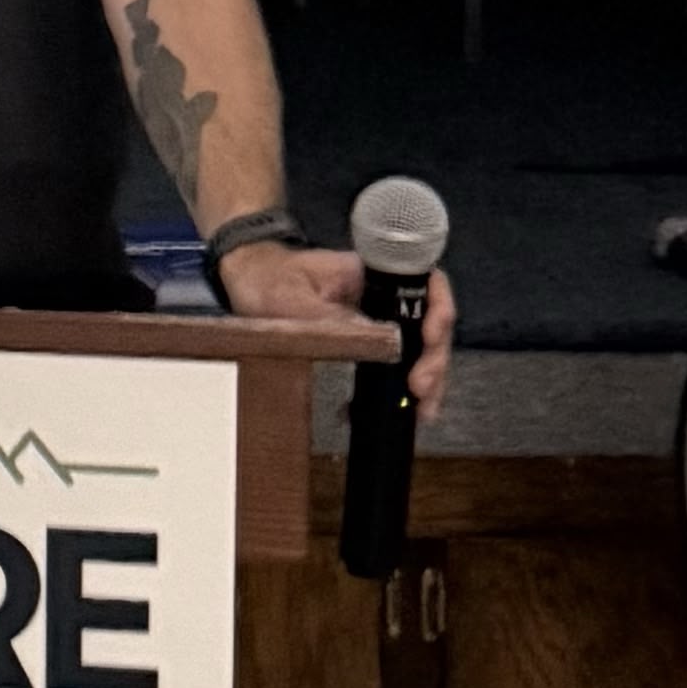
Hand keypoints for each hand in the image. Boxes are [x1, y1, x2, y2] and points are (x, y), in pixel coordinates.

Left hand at [218, 240, 456, 406]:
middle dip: (434, 358)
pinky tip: (399, 412)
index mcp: (371, 274)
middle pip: (429, 324)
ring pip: (417, 348)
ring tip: (422, 411)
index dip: (439, 310)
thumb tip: (378, 343)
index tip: (431, 338)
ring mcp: (377, 320)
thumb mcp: (290, 299)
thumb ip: (330, 319)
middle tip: (421, 389)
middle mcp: (382, 296)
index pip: (427, 284)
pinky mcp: (366, 343)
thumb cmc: (267, 279)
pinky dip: (400, 389)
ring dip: (427, 379)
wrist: (246, 282)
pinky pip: (394, 364)